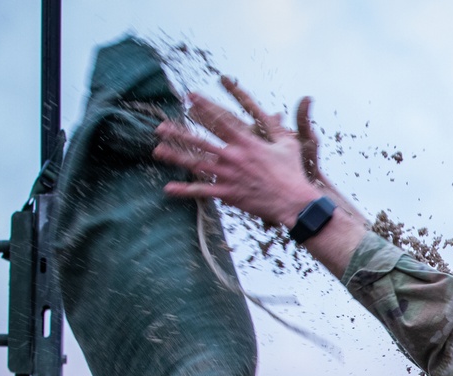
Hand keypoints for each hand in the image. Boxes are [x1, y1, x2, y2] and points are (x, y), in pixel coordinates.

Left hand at [153, 80, 320, 227]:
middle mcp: (233, 156)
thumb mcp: (287, 145)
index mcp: (246, 142)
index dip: (203, 106)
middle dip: (179, 132)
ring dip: (175, 157)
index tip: (188, 96)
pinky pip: (202, 191)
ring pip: (196, 164)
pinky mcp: (228, 193)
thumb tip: (278, 114)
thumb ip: (276, 128)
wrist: (294, 202)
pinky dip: (185, 190)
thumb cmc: (293, 173)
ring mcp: (228, 175)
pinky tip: (169, 189)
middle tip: (161, 126)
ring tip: (158, 150)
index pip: (219, 119)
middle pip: (200, 141)